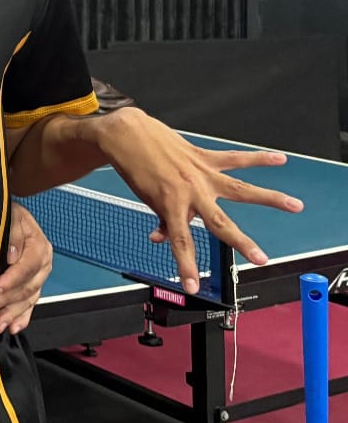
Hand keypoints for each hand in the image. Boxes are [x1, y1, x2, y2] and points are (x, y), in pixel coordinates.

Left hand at [0, 203, 52, 335]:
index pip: (26, 267)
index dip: (10, 280)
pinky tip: (13, 327)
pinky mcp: (33, 286)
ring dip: (12, 314)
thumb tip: (12, 255)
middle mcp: (43, 264)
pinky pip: (30, 305)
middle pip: (28, 287)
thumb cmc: (8, 215)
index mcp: (39, 246)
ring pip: (28, 300)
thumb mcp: (11, 215)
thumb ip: (13, 232)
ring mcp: (39, 277)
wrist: (11, 216)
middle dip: (7, 301)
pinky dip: (22, 318)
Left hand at [97, 108, 303, 291]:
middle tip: (261, 259)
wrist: (127, 134)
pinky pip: (234, 158)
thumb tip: (160, 238)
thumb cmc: (135, 168)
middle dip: (241, 242)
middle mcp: (189, 191)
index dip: (185, 266)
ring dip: (269, 198)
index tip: (193, 287)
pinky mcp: (204, 157)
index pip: (180, 242)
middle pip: (219, 222)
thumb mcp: (146, 198)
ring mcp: (200, 173)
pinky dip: (257, 158)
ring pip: (239, 189)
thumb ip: (162, 219)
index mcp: (170, 205)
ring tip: (294, 205)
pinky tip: (279, 159)